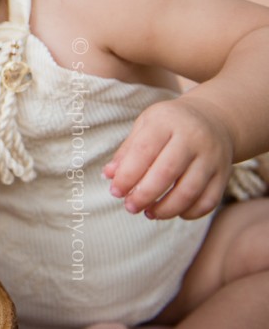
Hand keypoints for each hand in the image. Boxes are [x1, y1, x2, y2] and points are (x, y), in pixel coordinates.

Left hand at [103, 97, 233, 219]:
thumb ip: (127, 151)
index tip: (115, 192)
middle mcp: (193, 138)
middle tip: (130, 207)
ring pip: (189, 191)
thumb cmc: (169, 125)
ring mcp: (212, 157)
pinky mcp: (224, 175)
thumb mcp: (145, 126)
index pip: (144, 151)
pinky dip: (189, 212)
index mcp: (167, 122)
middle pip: (167, 172)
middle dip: (145, 195)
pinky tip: (173, 212)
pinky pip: (208, 201)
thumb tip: (109, 176)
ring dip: (166, 208)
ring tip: (149, 213)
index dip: (127, 175)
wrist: (213, 119)